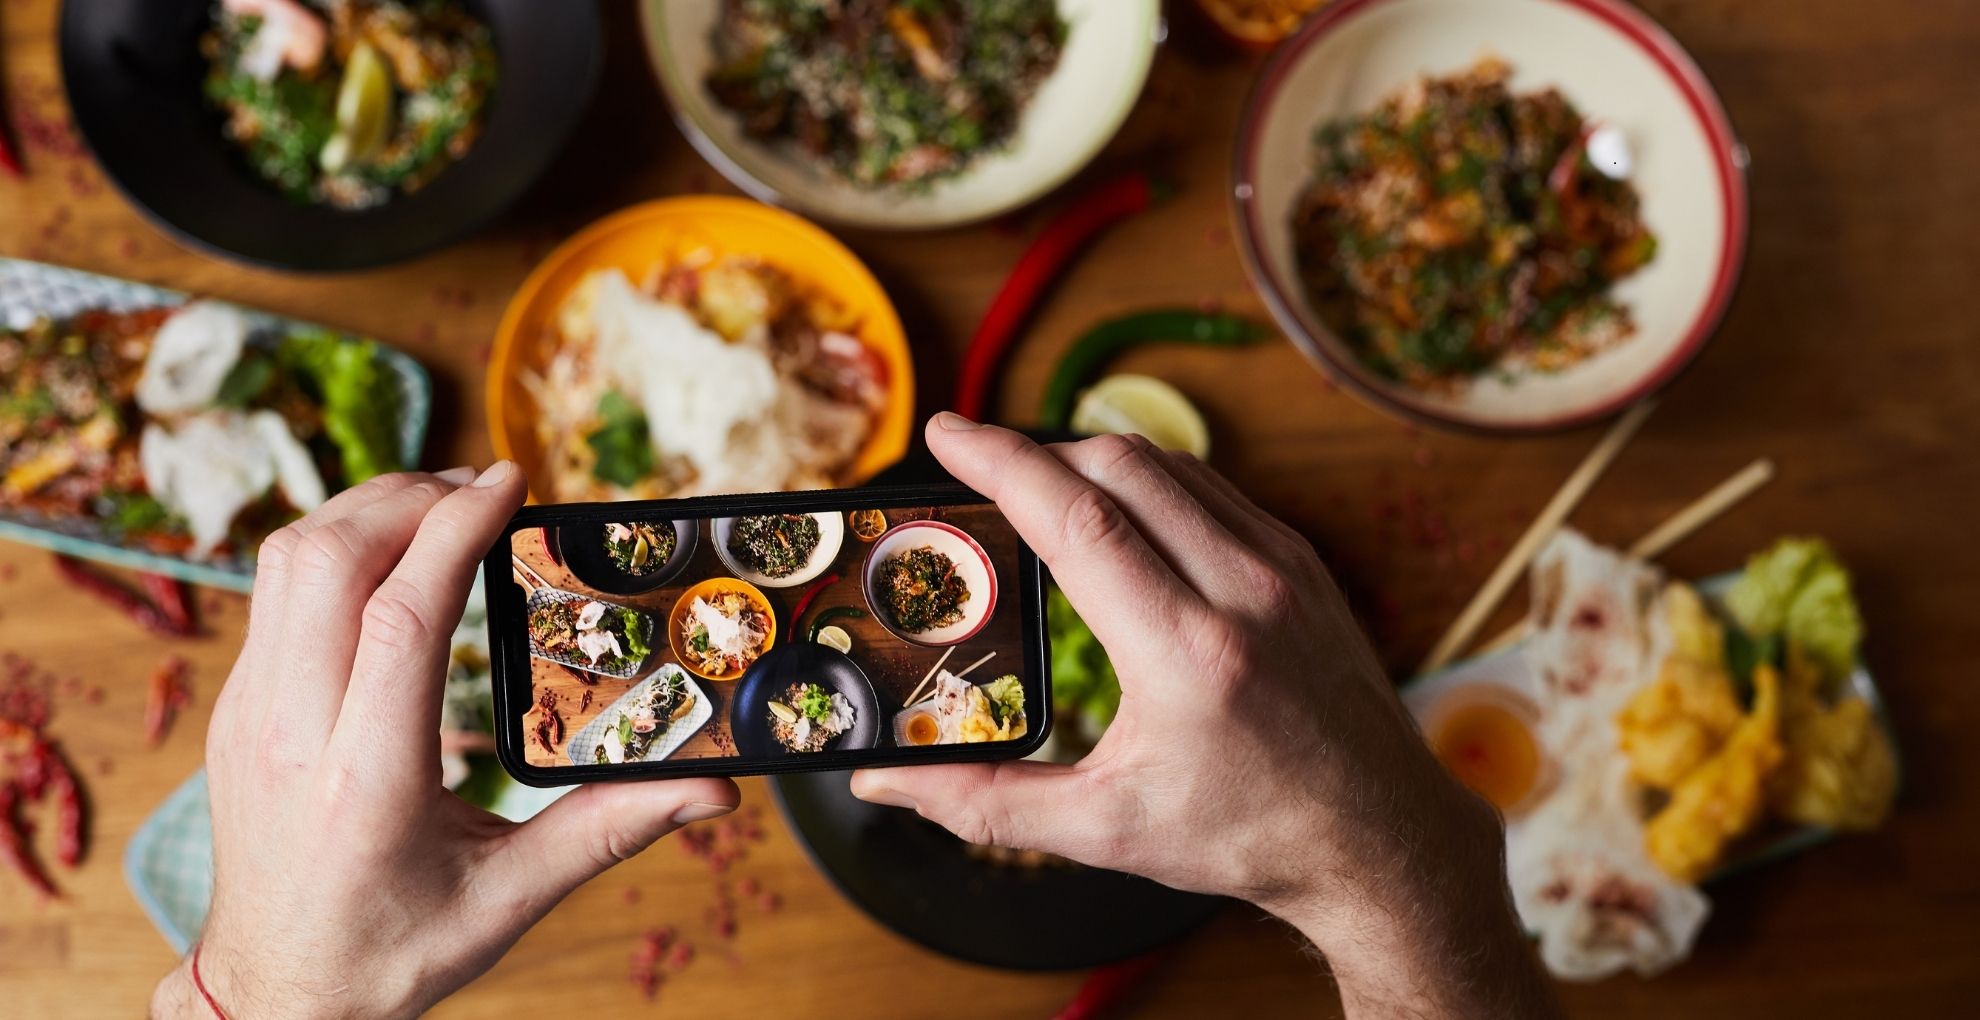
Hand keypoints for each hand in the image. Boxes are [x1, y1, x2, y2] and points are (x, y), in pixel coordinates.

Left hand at [150, 464, 739, 1018]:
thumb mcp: (508, 900)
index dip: (456, 528)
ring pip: (286, 562)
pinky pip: (272, 594)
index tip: (509, 480)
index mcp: (364, 781)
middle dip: (407, 497)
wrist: (273, 998)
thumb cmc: (388, 953)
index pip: (403, 614)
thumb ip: (608, 830)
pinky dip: (334, 549)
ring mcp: (247, 715)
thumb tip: (713, 792)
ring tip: (439, 505)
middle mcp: (290, 733)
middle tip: (482, 487)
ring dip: (363, 511)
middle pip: (327, 560)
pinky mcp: (235, 709)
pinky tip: (391, 557)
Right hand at [852, 416, 1555, 1018]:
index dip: (1000, 462)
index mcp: (1188, 655)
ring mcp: (1282, 567)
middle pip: (1118, 466)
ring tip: (1033, 486)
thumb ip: (984, 802)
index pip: (1078, 519)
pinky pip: (1210, 487)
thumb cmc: (1248, 837)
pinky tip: (1112, 513)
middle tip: (973, 463)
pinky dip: (1148, 482)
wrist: (1381, 839)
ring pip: (1167, 464)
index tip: (943, 433)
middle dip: (1034, 451)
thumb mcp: (1106, 830)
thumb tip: (882, 780)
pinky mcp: (1301, 562)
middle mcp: (1243, 591)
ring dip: (1089, 459)